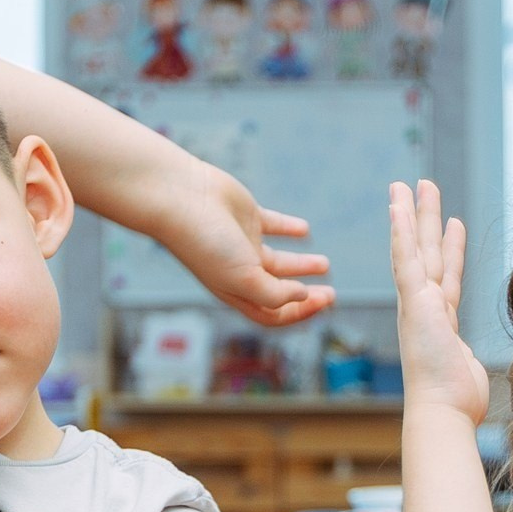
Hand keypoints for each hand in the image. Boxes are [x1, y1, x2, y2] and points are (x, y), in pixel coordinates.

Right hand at [162, 164, 334, 326]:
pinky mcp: (246, 216)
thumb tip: (303, 295)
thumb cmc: (207, 243)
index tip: (324, 300)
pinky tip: (305, 230)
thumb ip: (276, 293)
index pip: (273, 313)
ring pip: (279, 261)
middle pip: (279, 291)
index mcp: (237, 292)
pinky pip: (273, 225)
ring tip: (325, 264)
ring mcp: (243, 243)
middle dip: (306, 295)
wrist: (181, 198)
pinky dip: (290, 229)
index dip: (300, 312)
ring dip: (302, 265)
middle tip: (331, 294)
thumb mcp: (245, 278)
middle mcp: (240, 271)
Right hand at [388, 180, 488, 423]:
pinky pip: (406, 259)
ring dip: (415, 214)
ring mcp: (417, 303)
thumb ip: (463, 359)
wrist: (441, 411)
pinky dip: (402, 231)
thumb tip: (468, 367)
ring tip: (414, 184)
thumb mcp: (465, 370)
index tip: (445, 224)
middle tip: (422, 188)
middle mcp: (424, 307)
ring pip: (416, 248)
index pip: (441, 274)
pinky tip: (399, 205)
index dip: (443, 248)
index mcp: (438, 319)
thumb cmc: (455, 400)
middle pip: (425, 253)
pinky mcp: (414, 302)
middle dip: (425, 219)